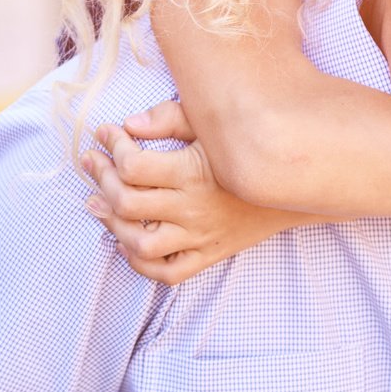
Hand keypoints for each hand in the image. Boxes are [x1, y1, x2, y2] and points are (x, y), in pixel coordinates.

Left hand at [81, 100, 305, 283]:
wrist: (298, 185)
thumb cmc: (255, 148)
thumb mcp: (217, 124)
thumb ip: (173, 119)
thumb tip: (130, 124)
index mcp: (193, 173)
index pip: (133, 166)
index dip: (112, 147)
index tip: (106, 132)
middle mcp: (193, 209)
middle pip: (127, 203)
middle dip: (100, 178)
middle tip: (92, 161)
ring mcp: (201, 236)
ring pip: (139, 244)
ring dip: (111, 224)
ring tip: (99, 203)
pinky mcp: (210, 254)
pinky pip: (167, 272)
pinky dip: (140, 263)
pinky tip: (127, 240)